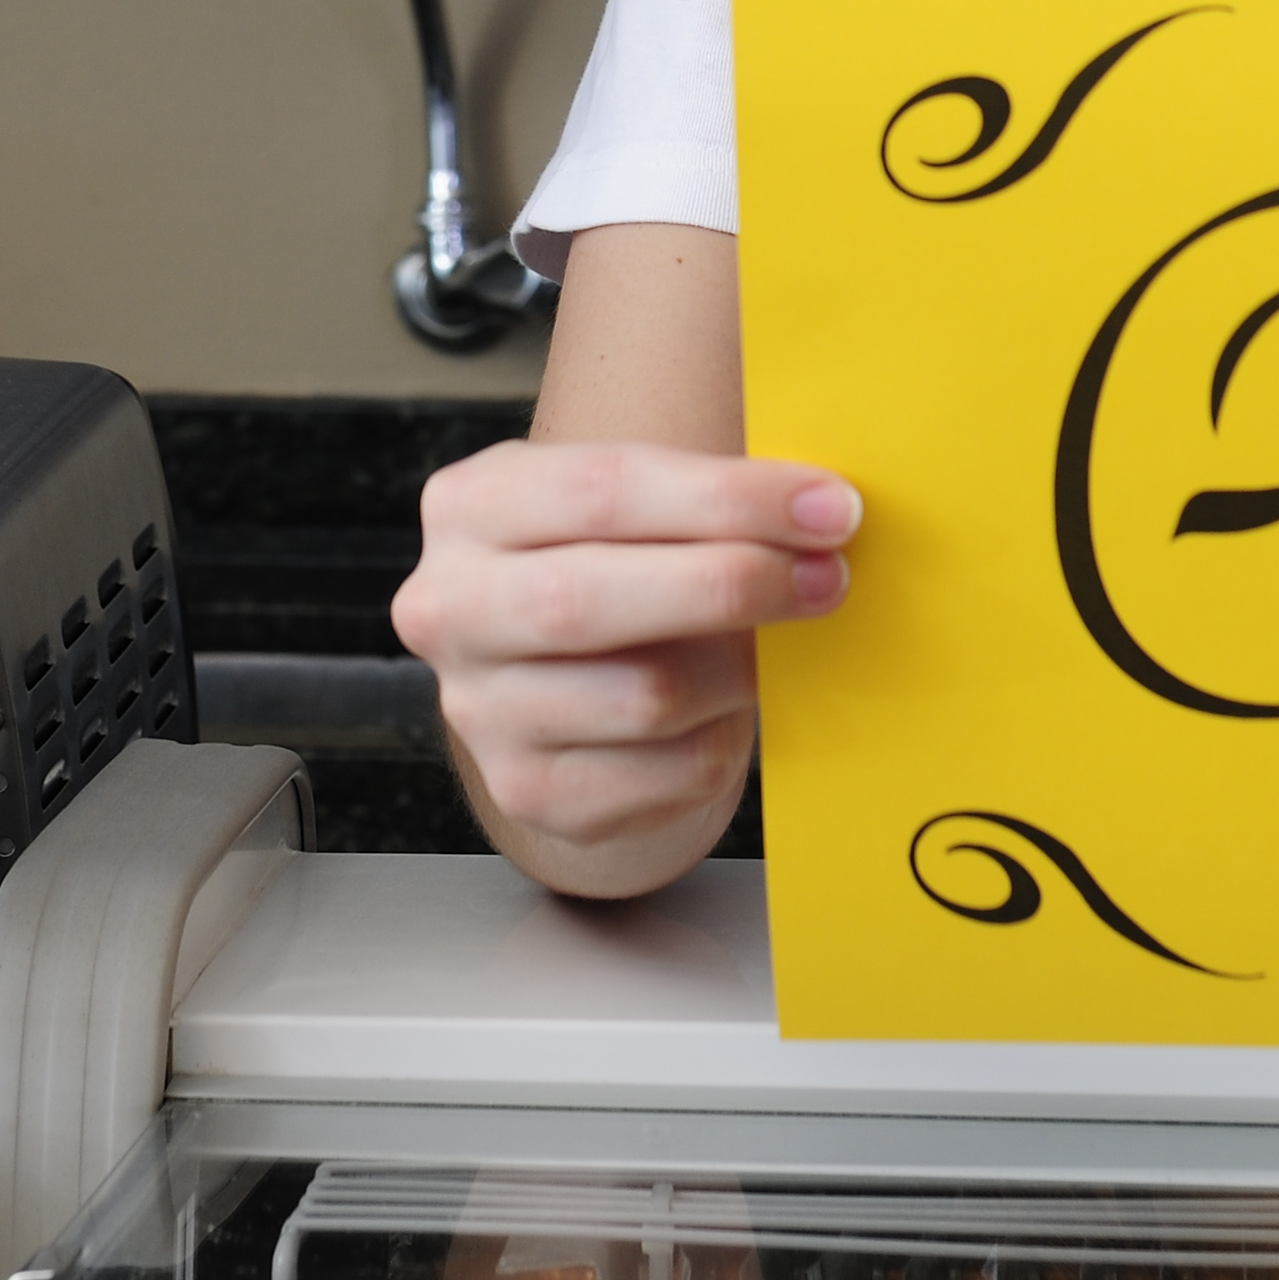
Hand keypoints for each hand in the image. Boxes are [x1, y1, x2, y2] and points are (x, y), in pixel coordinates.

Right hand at [394, 438, 854, 895]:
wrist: (562, 681)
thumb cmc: (614, 563)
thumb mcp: (628, 504)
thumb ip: (702, 496)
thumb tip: (823, 510)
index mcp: (470, 505)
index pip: (602, 489)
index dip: (727, 498)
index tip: (828, 507)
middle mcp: (450, 609)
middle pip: (591, 599)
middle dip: (731, 583)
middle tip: (828, 578)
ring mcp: (479, 710)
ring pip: (643, 696)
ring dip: (738, 671)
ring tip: (767, 649)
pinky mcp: (528, 790)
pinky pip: (666, 770)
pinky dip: (721, 737)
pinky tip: (723, 708)